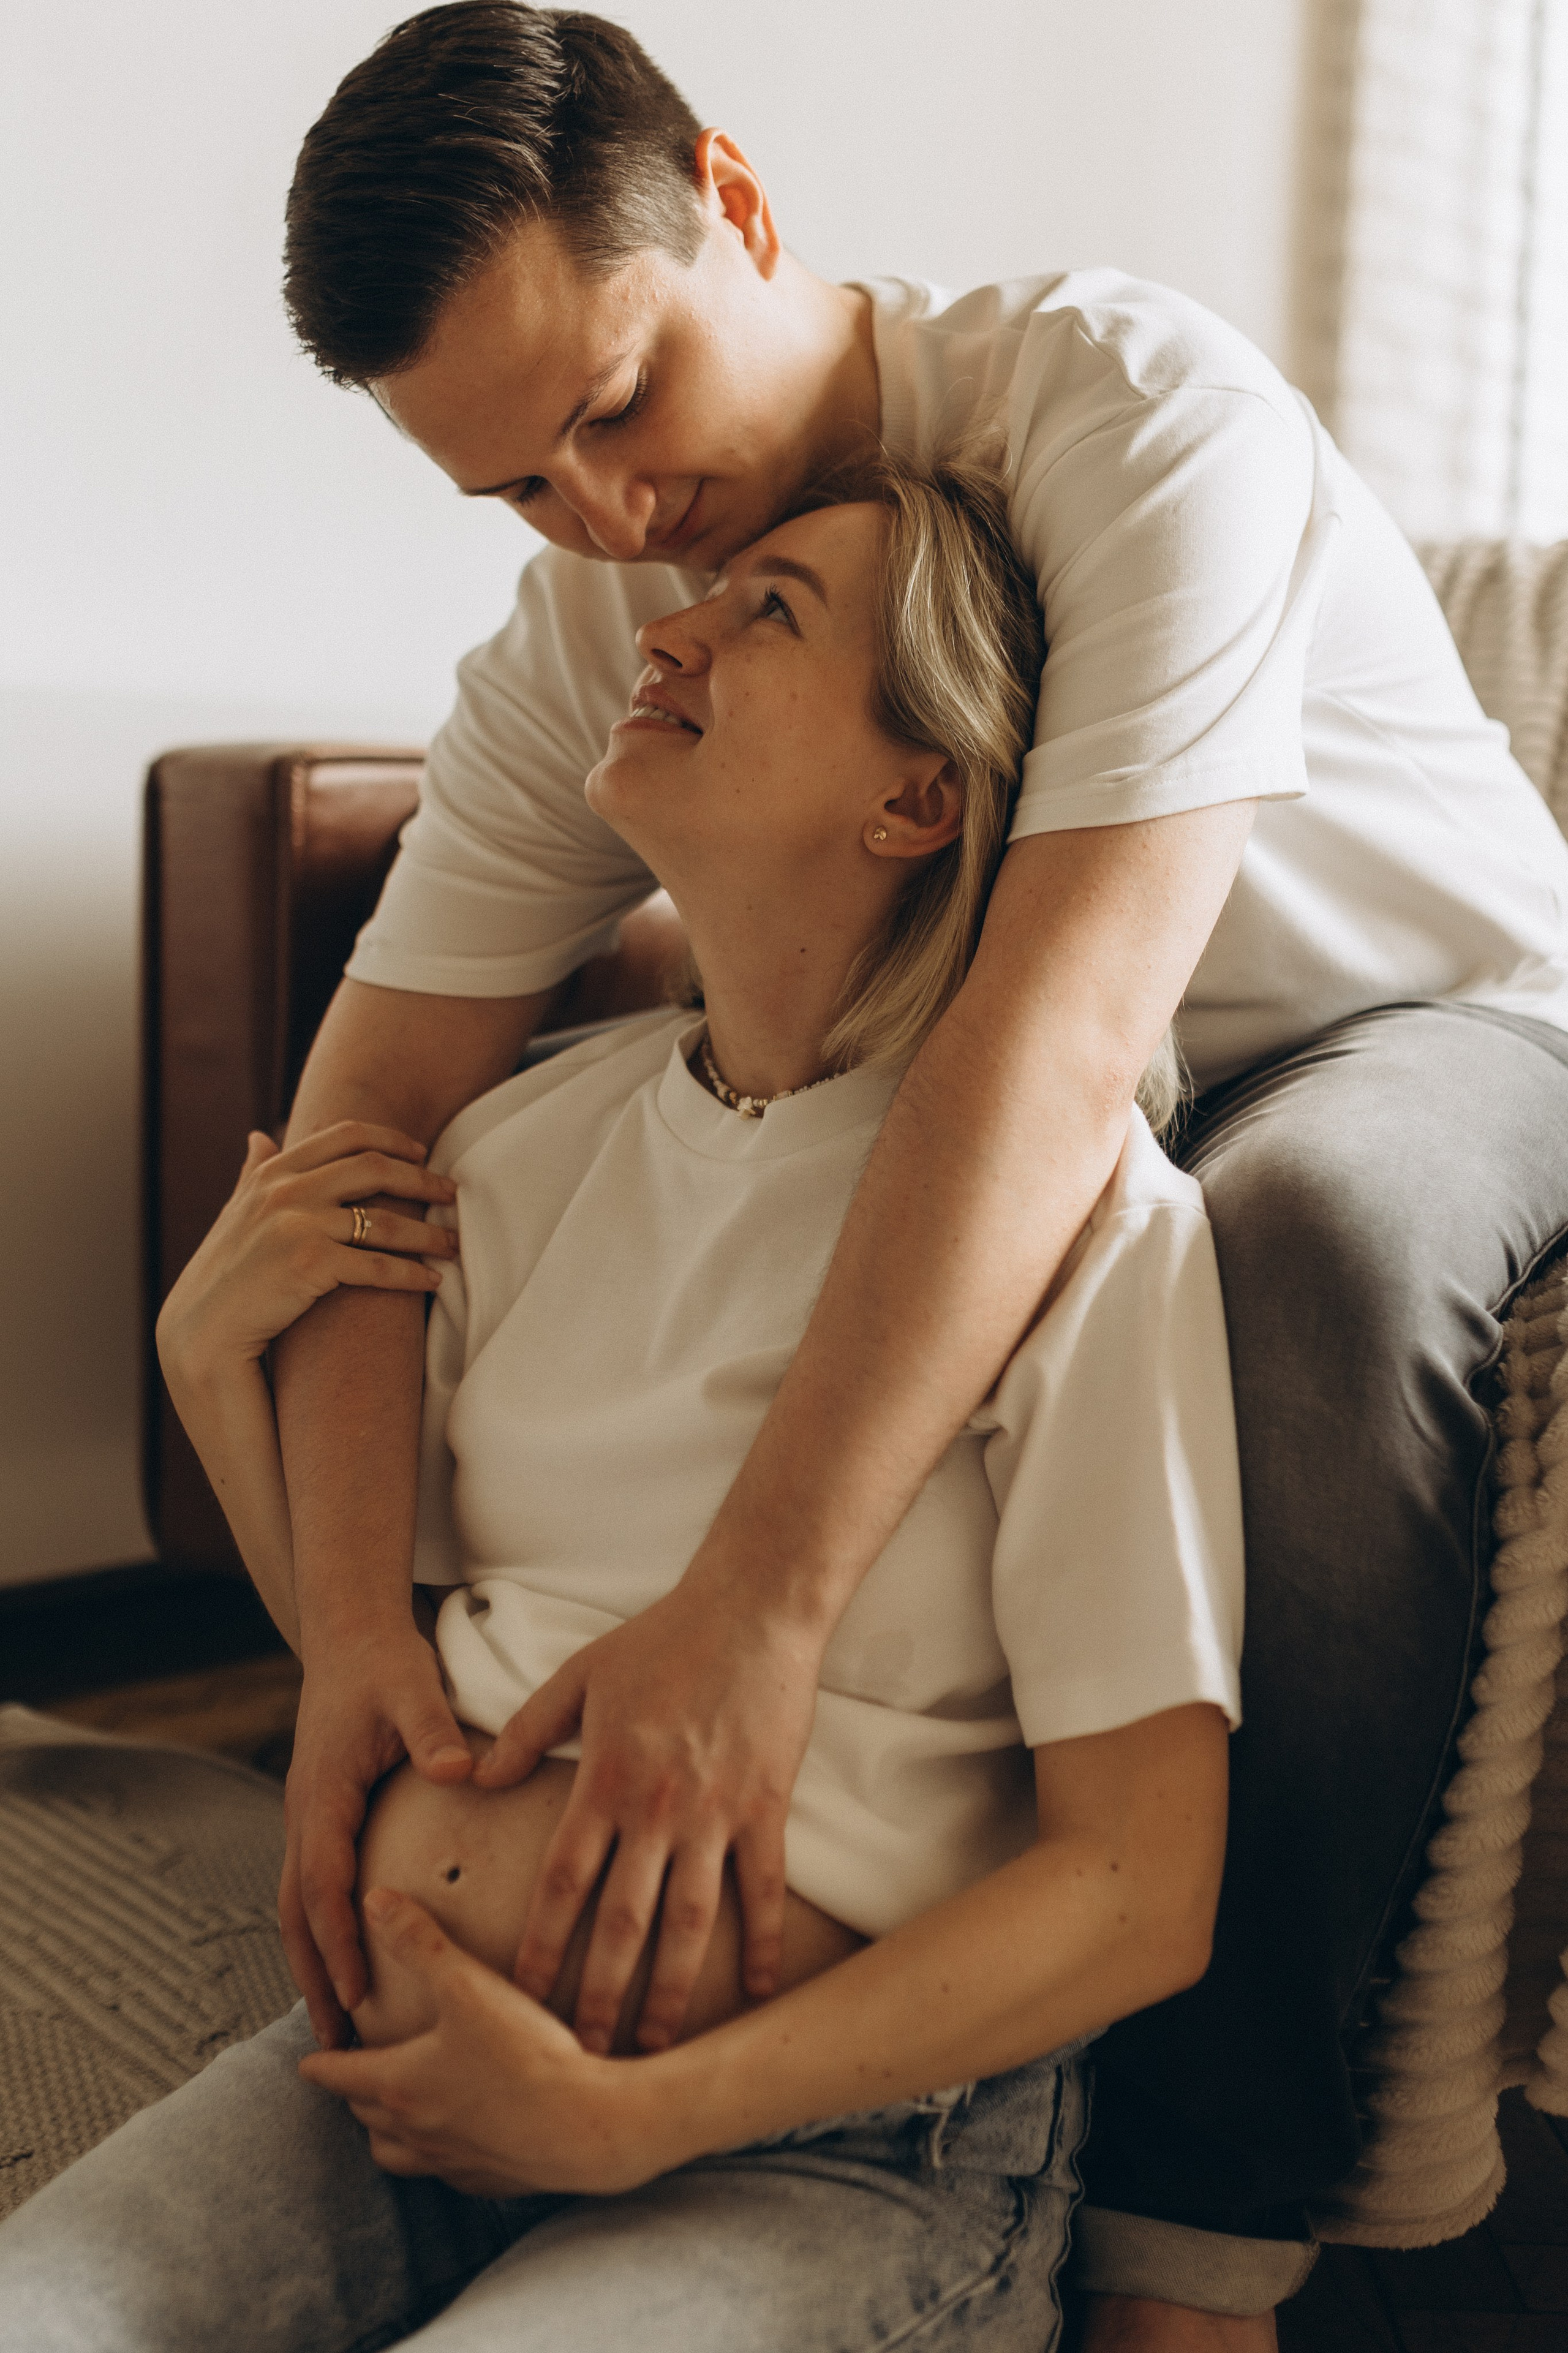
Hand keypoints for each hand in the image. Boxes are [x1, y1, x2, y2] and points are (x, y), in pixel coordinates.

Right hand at [156, 1123, 457, 1385]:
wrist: (202, 1333)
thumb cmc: (225, 1275)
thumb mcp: (236, 1213)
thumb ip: (252, 1173)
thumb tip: (259, 1134)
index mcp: (271, 1172)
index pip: (344, 1136)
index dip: (391, 1139)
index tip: (421, 1152)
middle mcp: (284, 1191)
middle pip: (373, 1168)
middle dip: (422, 1179)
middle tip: (453, 1193)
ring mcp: (296, 1225)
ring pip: (384, 1220)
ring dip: (429, 1232)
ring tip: (454, 1242)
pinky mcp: (310, 1264)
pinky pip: (378, 1265)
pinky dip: (412, 1274)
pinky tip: (433, 1280)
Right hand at [281, 1623, 473, 2046]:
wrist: (350, 1632)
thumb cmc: (385, 1661)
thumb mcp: (413, 1689)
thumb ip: (434, 1730)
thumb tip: (459, 1771)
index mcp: (324, 1793)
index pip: (324, 1883)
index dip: (338, 1943)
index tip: (356, 1996)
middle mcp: (305, 1810)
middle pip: (298, 1911)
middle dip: (314, 1975)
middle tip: (336, 2039)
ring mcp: (307, 1812)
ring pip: (298, 1902)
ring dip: (313, 1959)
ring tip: (337, 2018)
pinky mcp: (322, 1810)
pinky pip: (313, 1881)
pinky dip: (321, 1926)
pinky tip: (346, 1956)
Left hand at [299, 1888, 663, 2197]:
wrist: (586, 2127)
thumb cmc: (525, 2055)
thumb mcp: (469, 1984)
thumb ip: (420, 1941)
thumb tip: (374, 1902)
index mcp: (401, 2084)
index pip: (341, 2075)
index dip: (320, 2065)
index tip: (306, 2063)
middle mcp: (416, 2130)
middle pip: (364, 2115)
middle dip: (354, 2092)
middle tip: (355, 2072)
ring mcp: (450, 2161)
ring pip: (395, 2154)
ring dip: (386, 2132)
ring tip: (395, 2111)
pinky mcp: (486, 2178)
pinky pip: (441, 2171)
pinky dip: (434, 2153)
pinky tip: (456, 2134)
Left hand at [473, 1579, 822, 2054]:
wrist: (751, 1609)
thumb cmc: (661, 1638)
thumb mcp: (579, 1676)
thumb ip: (525, 1731)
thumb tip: (476, 1777)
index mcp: (604, 1780)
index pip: (562, 1883)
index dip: (540, 1949)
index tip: (518, 2004)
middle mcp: (656, 1809)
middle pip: (621, 1923)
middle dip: (596, 1998)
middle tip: (578, 2062)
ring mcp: (716, 1814)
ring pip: (690, 1923)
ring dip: (671, 1993)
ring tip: (654, 2050)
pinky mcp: (766, 1808)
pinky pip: (762, 1890)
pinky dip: (761, 1943)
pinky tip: (760, 1990)